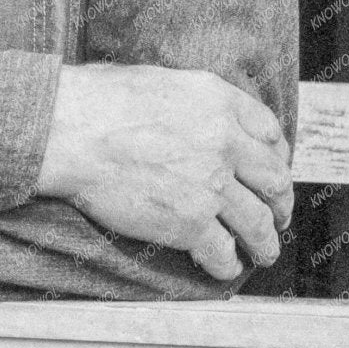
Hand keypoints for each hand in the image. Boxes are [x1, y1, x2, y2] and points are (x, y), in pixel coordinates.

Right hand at [35, 62, 293, 281]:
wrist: (68, 131)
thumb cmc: (97, 101)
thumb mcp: (161, 82)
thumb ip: (195, 102)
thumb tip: (204, 119)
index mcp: (217, 101)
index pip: (269, 130)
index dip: (276, 155)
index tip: (273, 168)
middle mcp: (224, 142)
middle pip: (274, 180)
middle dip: (280, 203)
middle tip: (278, 214)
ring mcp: (211, 186)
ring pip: (259, 224)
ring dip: (265, 242)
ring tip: (263, 251)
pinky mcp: (190, 223)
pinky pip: (224, 253)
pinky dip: (228, 264)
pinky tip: (223, 266)